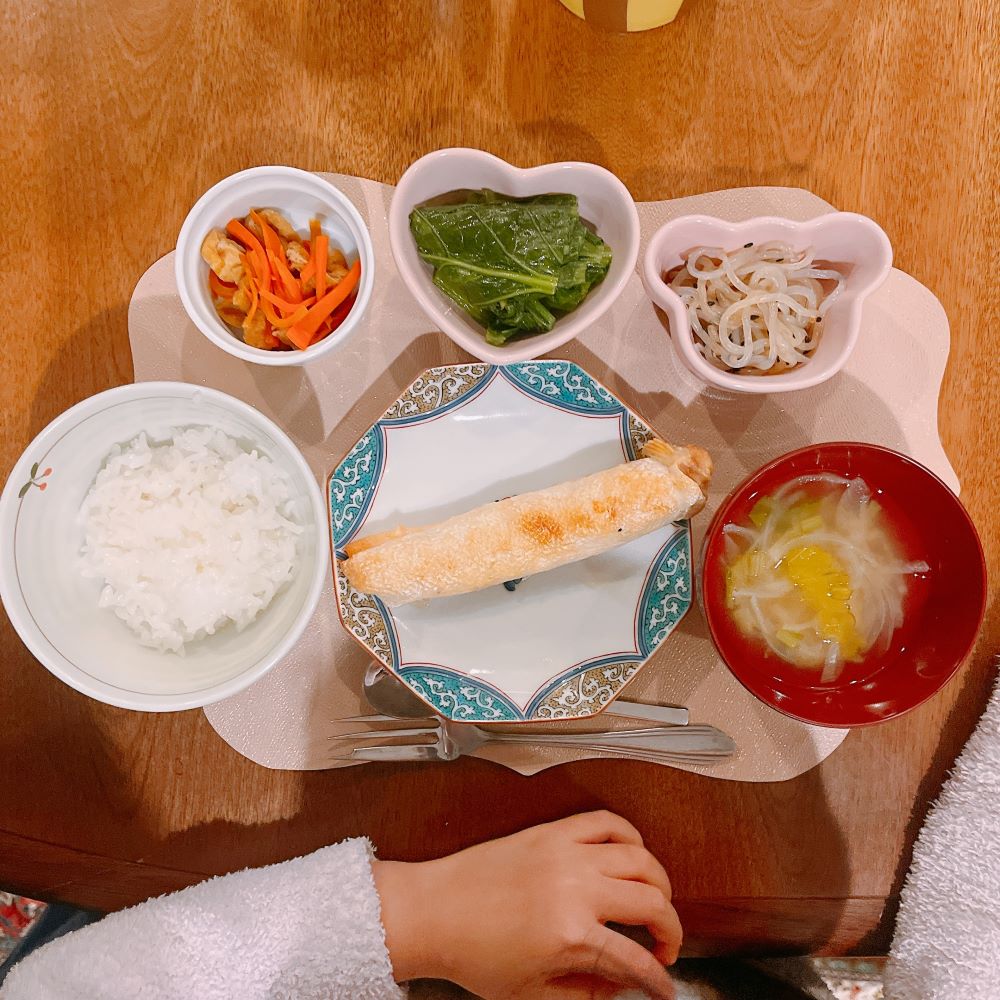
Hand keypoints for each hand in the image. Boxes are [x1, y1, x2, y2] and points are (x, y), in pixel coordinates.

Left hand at [373, 810, 679, 999]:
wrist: (434, 912)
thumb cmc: (473, 954)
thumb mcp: (532, 993)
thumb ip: (587, 991)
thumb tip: (622, 984)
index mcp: (571, 936)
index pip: (637, 961)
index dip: (658, 980)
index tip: (663, 985)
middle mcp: (576, 889)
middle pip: (653, 903)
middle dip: (671, 930)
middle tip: (664, 945)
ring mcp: (566, 853)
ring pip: (641, 859)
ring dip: (659, 883)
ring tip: (654, 901)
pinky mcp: (553, 831)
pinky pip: (607, 821)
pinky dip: (630, 835)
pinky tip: (632, 854)